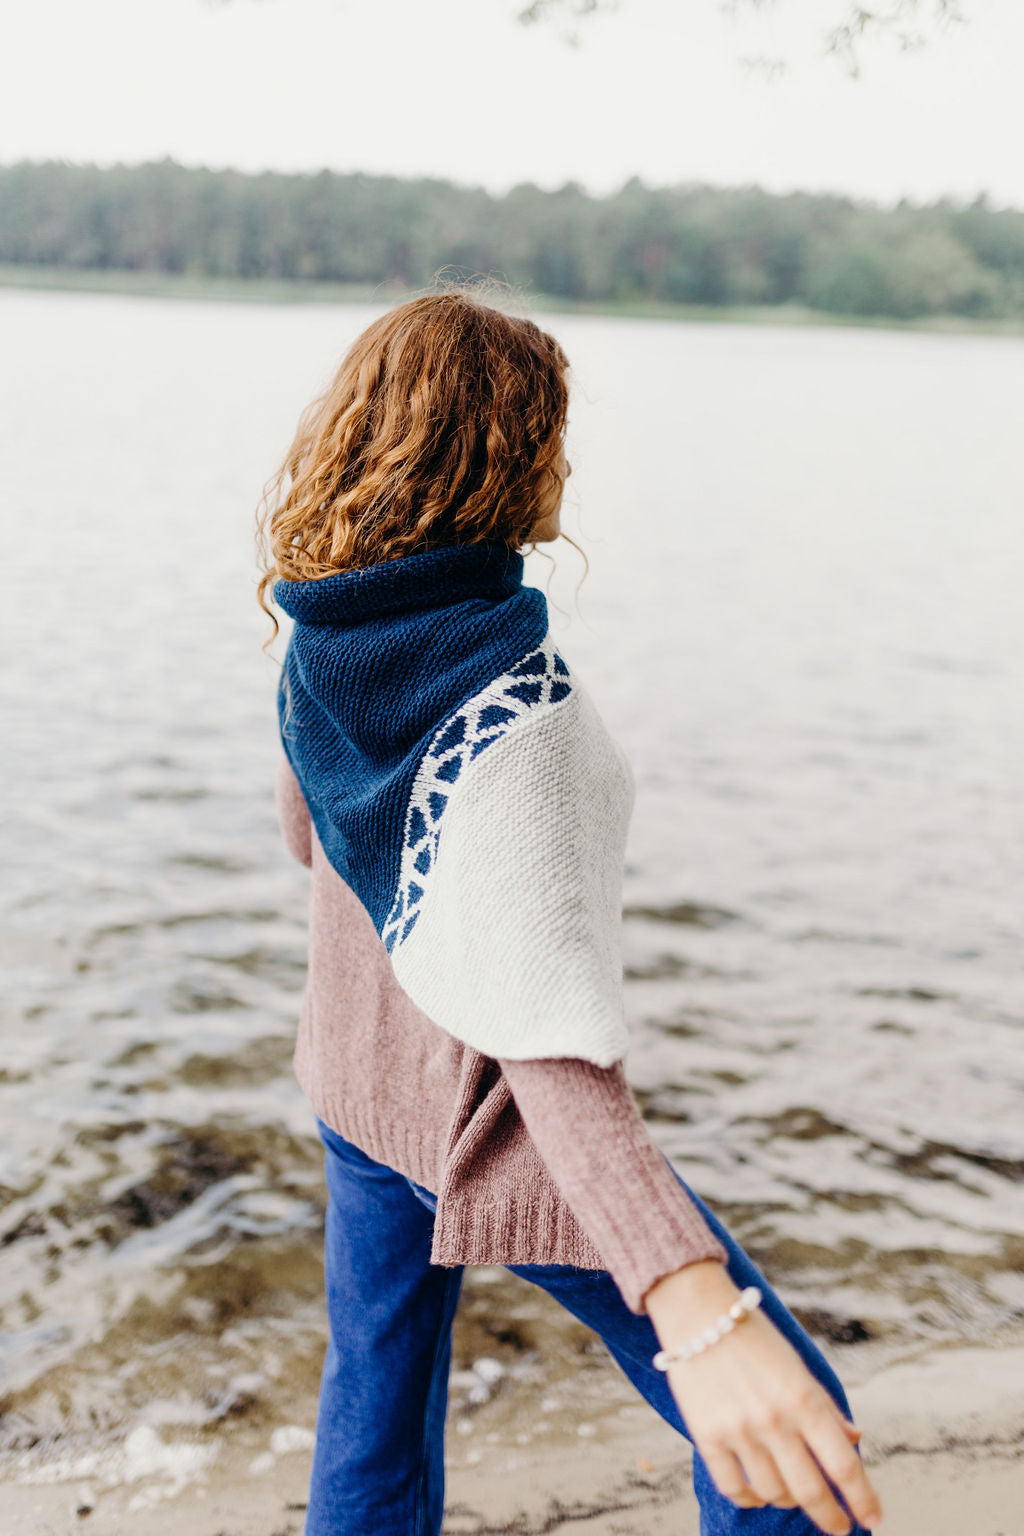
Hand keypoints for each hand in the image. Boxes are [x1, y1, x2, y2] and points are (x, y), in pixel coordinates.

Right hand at [643, 1260, 883, 1534]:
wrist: (697, 1311)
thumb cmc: (753, 1336)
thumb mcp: (797, 1366)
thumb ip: (824, 1407)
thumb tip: (854, 1439)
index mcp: (803, 1398)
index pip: (843, 1464)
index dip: (862, 1499)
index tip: (873, 1520)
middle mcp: (774, 1419)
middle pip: (810, 1490)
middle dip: (831, 1518)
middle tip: (839, 1528)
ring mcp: (738, 1430)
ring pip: (773, 1493)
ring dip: (789, 1501)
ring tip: (792, 1493)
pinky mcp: (707, 1435)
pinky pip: (734, 1488)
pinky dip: (751, 1498)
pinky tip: (758, 1493)